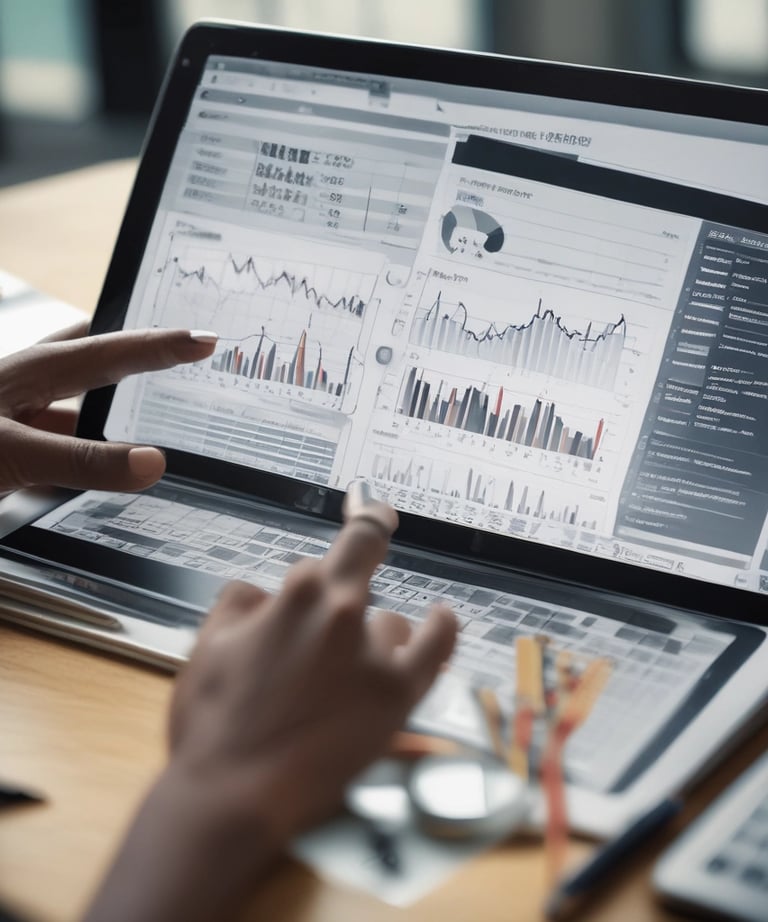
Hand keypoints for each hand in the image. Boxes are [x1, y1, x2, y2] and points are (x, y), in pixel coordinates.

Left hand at [0, 322, 216, 492]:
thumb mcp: (13, 451)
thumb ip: (81, 460)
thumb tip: (154, 462)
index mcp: (35, 370)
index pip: (113, 351)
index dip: (164, 345)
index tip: (208, 342)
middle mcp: (30, 387)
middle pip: (100, 361)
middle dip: (142, 355)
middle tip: (186, 351)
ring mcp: (20, 419)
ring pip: (83, 409)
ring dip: (118, 415)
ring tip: (162, 419)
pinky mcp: (13, 454)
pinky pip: (66, 449)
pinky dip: (94, 458)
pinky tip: (109, 473)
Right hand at [169, 487, 456, 840]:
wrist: (230, 796)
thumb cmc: (213, 724)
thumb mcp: (207, 645)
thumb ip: (239, 602)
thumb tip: (261, 592)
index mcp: (300, 593)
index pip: (351, 540)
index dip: (366, 514)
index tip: (374, 505)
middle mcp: (344, 612)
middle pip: (365, 576)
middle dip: (360, 565)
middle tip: (370, 547)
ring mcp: (375, 654)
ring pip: (390, 624)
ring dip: (370, 637)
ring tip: (338, 677)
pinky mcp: (397, 696)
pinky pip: (435, 648)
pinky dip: (441, 628)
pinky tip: (439, 618)